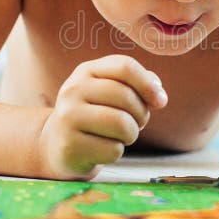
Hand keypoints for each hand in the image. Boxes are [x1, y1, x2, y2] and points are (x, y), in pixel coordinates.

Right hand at [37, 54, 167, 179]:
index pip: (124, 66)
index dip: (148, 84)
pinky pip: (112, 150)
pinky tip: (103, 148)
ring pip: (122, 124)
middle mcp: (72, 90)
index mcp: (86, 71)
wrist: (58, 144)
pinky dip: (116, 152)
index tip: (160, 101)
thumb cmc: (96, 114)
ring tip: (121, 136)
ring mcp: (67, 118)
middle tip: (136, 123)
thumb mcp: (112, 91)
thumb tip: (159, 96)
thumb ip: (139, 84)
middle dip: (141, 114)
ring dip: (131, 134)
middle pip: (125, 96)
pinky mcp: (69, 146)